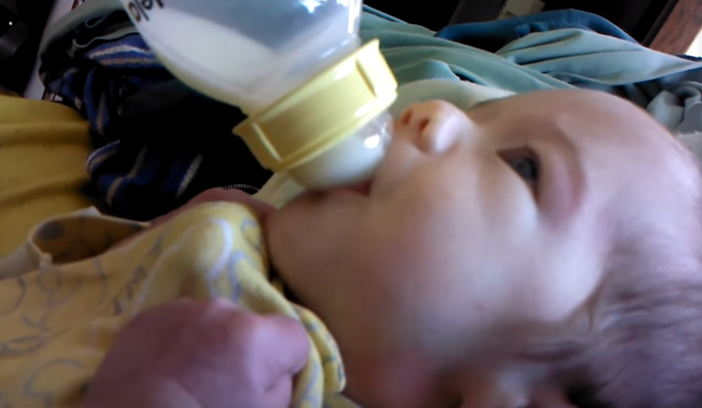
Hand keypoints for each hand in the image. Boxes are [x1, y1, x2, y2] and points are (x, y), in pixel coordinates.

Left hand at [82, 298, 308, 407]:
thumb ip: (282, 387)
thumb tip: (275, 372)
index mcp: (256, 336)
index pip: (294, 336)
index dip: (286, 364)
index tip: (264, 386)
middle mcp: (222, 310)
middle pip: (251, 327)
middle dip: (244, 350)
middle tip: (221, 386)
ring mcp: (182, 309)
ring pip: (212, 322)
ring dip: (209, 342)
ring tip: (188, 378)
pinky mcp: (147, 316)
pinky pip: (178, 323)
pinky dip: (177, 341)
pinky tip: (164, 371)